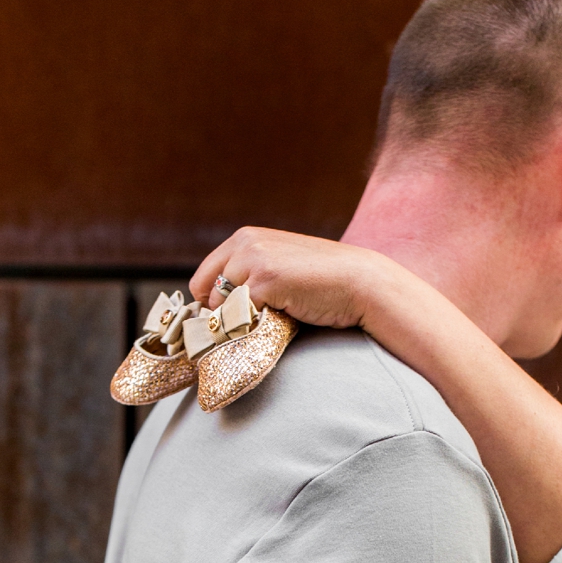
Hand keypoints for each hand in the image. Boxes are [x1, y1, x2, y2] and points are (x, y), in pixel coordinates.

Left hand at [189, 227, 406, 330]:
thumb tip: (213, 309)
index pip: (202, 277)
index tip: (230, 317)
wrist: (359, 282)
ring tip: (268, 318)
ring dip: (236, 320)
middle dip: (219, 313)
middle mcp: (245, 243)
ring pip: (218, 305)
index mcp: (245, 237)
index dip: (212, 302)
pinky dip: (251, 325)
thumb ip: (247, 276)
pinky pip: (238, 315)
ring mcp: (254, 260)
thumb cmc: (319, 281)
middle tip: (248, 322)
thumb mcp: (277, 266)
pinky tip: (278, 318)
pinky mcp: (265, 281)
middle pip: (204, 291)